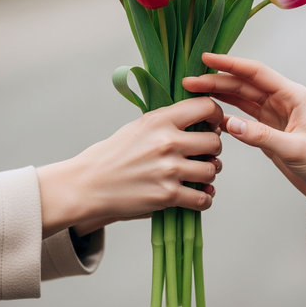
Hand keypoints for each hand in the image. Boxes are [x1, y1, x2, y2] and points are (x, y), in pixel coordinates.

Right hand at [37, 97, 222, 237]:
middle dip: (214, 149)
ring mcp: (168, 170)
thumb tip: (204, 121)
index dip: (217, 115)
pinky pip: (203, 198)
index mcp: (160, 120)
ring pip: (212, 170)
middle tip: (205, 154)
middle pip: (215, 141)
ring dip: (209, 174)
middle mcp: (167, 142)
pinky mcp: (167, 196)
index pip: (206, 107)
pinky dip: (204, 199)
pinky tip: (197, 195)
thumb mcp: (140, 126)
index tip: (215, 124)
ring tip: (199, 175)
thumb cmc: (114, 153)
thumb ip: (170, 121)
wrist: (88, 184)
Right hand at [183, 53, 305, 209]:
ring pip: (241, 99)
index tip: (207, 59)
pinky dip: (227, 114)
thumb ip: (261, 136)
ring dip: (219, 95)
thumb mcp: (296, 149)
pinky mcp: (268, 131)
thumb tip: (228, 124)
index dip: (230, 64)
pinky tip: (212, 114)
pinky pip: (243, 118)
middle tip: (190, 82)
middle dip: (216, 82)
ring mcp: (273, 116)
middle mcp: (281, 101)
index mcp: (292, 96)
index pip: (256, 73)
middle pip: (243, 85)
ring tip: (195, 94)